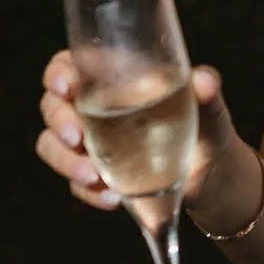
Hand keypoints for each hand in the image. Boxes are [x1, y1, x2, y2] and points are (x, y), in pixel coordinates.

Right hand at [36, 51, 240, 211]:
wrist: (212, 173)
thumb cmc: (205, 124)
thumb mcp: (209, 106)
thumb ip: (207, 90)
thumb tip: (204, 81)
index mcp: (114, 78)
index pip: (69, 65)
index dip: (58, 73)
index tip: (67, 87)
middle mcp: (94, 107)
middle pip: (53, 106)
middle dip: (59, 122)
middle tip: (77, 138)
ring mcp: (90, 143)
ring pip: (51, 146)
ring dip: (65, 162)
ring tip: (94, 177)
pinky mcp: (95, 175)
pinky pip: (74, 184)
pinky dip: (87, 192)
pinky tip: (112, 197)